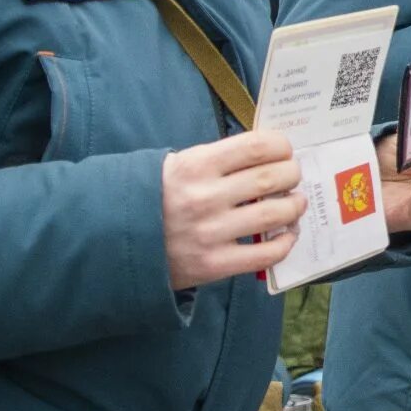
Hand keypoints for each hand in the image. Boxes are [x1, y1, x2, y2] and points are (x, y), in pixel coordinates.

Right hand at [161, 131, 303, 289]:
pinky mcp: (213, 264)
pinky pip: (265, 254)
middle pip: (272, 179)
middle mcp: (204, 197)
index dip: (282, 146)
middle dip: (292, 175)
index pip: (257, 147)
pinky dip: (285, 243)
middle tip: (294, 177)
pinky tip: (286, 235)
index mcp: (196, 165)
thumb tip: (269, 156)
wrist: (115, 240)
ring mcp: (210, 233)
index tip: (285, 151)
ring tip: (295, 203)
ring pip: (274, 215)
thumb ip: (220, 160)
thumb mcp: (180, 165)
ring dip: (294, 207)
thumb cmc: (157, 196)